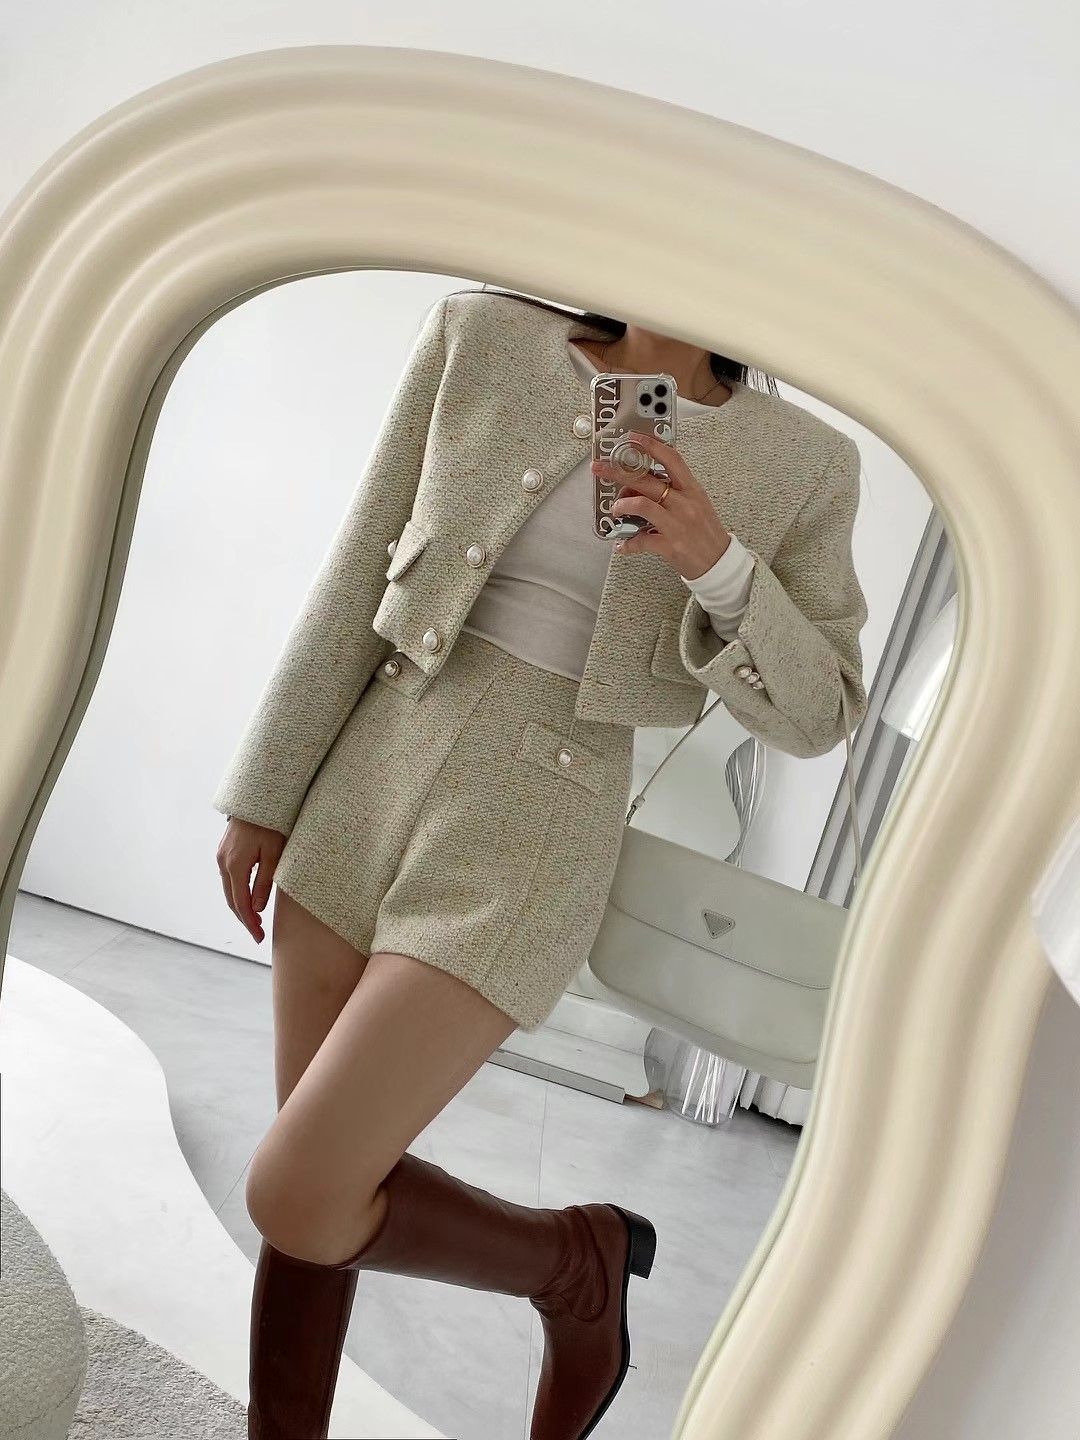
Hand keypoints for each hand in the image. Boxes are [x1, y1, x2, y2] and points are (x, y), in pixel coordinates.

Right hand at [216, 817, 286, 943]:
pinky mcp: (224, 851)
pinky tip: (248, 898)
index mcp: (235, 865)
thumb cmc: (271, 823)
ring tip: (255, 920)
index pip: (241, 903)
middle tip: (258, 934)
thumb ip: (265, 882)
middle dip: (244, 919)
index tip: (260, 937)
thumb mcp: (274, 853)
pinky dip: (237, 893)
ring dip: (240, 907)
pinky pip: (229, 878)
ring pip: (228, 890)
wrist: (257, 797)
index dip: (250, 923)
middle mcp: (223, 862)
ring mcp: (221, 856)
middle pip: (231, 900)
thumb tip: (257, 908)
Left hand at [591, 430, 731, 579]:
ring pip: (641, 505)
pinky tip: (622, 545)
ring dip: (621, 506)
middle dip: (618, 472)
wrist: (719, 562)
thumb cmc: (706, 532)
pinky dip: (627, 543)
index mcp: (692, 490)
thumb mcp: (696, 504)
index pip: (672, 459)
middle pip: (647, 481)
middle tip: (599, 468)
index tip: (632, 437)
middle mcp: (684, 504)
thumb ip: (673, 492)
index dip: (651, 445)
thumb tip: (640, 487)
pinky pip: (640, 540)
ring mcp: (677, 524)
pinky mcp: (669, 545)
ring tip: (616, 510)